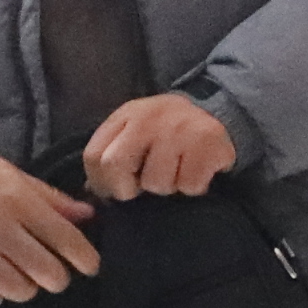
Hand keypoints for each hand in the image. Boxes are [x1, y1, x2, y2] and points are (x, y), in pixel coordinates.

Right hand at [0, 143, 98, 301]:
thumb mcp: (10, 174)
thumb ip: (50, 197)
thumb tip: (87, 215)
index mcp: (18, 201)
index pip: (66, 239)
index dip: (86, 258)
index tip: (90, 265)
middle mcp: (2, 230)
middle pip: (49, 273)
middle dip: (56, 274)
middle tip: (51, 266)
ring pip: (23, 289)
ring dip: (27, 283)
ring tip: (20, 269)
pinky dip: (1, 289)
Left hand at [84, 93, 237, 201]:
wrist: (217, 114)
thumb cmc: (166, 133)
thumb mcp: (134, 135)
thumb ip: (111, 156)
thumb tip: (91, 192)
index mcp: (126, 115)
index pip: (93, 156)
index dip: (101, 182)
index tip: (117, 189)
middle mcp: (149, 117)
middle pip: (115, 165)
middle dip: (126, 189)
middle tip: (143, 188)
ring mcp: (179, 127)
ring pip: (157, 183)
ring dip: (166, 188)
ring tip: (175, 173)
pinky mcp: (208, 140)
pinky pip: (190, 186)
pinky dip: (193, 188)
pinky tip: (195, 172)